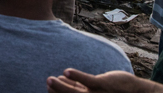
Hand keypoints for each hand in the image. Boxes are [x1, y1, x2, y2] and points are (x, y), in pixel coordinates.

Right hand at [47, 69, 162, 92]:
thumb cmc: (115, 91)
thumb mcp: (96, 90)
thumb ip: (80, 85)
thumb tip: (63, 77)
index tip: (48, 87)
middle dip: (57, 91)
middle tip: (47, 82)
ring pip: (77, 92)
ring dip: (62, 86)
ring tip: (50, 79)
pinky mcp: (105, 85)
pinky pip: (89, 81)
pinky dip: (77, 76)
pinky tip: (67, 71)